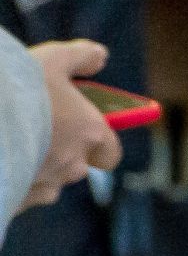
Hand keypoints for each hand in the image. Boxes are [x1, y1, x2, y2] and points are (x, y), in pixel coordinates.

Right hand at [22, 39, 117, 209]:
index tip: (82, 132)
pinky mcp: (20, 200)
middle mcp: (74, 165)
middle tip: (35, 132)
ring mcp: (46, 186)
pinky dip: (14, 182)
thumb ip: (79, 56)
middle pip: (75, 166)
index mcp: (90, 134)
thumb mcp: (49, 59)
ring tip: (10, 142)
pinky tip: (2, 160)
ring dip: (36, 168)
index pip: (110, 152)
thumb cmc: (17, 88)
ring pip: (47, 181)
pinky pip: (22, 195)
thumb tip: (101, 55)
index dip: (98, 144)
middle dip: (60, 153)